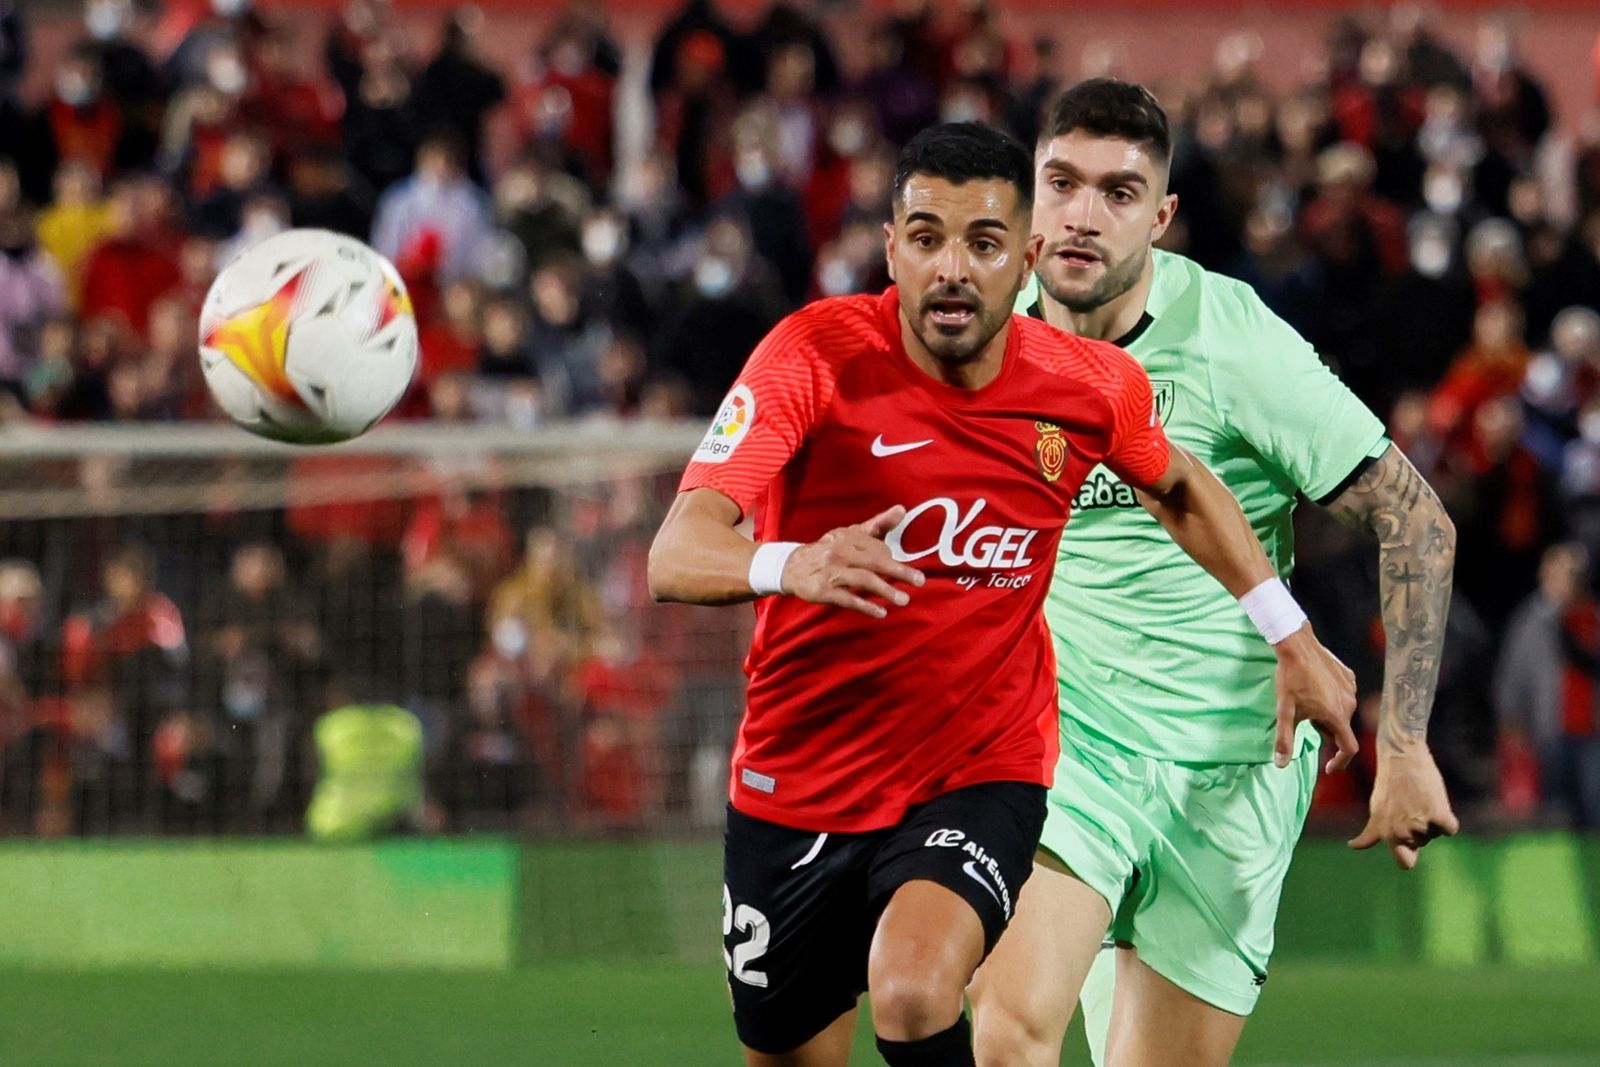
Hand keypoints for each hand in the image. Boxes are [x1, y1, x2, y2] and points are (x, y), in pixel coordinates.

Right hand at [781, 505, 924, 617]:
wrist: (792, 567)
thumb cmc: (829, 549)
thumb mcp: (850, 533)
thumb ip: (878, 524)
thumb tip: (902, 509)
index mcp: (847, 537)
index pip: (876, 548)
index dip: (891, 560)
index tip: (906, 571)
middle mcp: (839, 552)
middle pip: (874, 562)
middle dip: (898, 572)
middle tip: (920, 581)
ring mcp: (830, 571)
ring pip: (862, 580)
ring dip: (885, 590)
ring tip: (904, 600)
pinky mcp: (822, 590)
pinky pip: (847, 598)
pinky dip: (865, 606)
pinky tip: (881, 613)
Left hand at [1271, 624, 1357, 770]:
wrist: (1298, 645)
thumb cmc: (1290, 679)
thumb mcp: (1284, 711)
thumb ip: (1284, 739)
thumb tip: (1281, 765)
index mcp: (1336, 716)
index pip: (1348, 748)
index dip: (1340, 762)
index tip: (1329, 768)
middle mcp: (1349, 704)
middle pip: (1341, 729)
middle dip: (1325, 731)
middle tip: (1305, 719)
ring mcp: (1351, 689)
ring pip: (1342, 712)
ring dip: (1328, 715)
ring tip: (1307, 701)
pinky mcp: (1349, 677)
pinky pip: (1344, 696)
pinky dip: (1332, 700)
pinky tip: (1315, 689)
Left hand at [1350, 743, 1458, 868]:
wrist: (1401, 757)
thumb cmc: (1390, 783)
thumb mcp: (1376, 810)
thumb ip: (1372, 833)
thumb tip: (1353, 846)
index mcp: (1386, 833)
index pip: (1404, 862)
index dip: (1409, 854)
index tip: (1408, 845)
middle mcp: (1401, 832)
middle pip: (1423, 842)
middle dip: (1421, 828)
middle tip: (1412, 805)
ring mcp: (1420, 824)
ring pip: (1437, 833)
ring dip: (1433, 819)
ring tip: (1420, 799)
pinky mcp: (1438, 814)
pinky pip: (1450, 828)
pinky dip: (1447, 817)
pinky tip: (1435, 800)